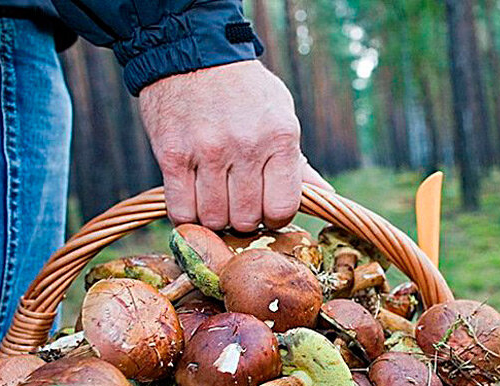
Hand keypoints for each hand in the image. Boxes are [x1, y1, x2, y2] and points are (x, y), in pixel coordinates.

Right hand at [139, 60, 330, 230]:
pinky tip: (192, 202)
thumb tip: (326, 196)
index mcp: (280, 137)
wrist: (193, 53)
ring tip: (215, 200)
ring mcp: (207, 151)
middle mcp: (246, 146)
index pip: (283, 208)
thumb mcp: (281, 115)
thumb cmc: (244, 90)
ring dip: (214, 218)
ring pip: (213, 218)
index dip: (274, 217)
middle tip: (237, 203)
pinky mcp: (172, 155)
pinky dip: (187, 215)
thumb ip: (298, 162)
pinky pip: (182, 210)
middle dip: (244, 219)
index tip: (265, 209)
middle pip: (246, 219)